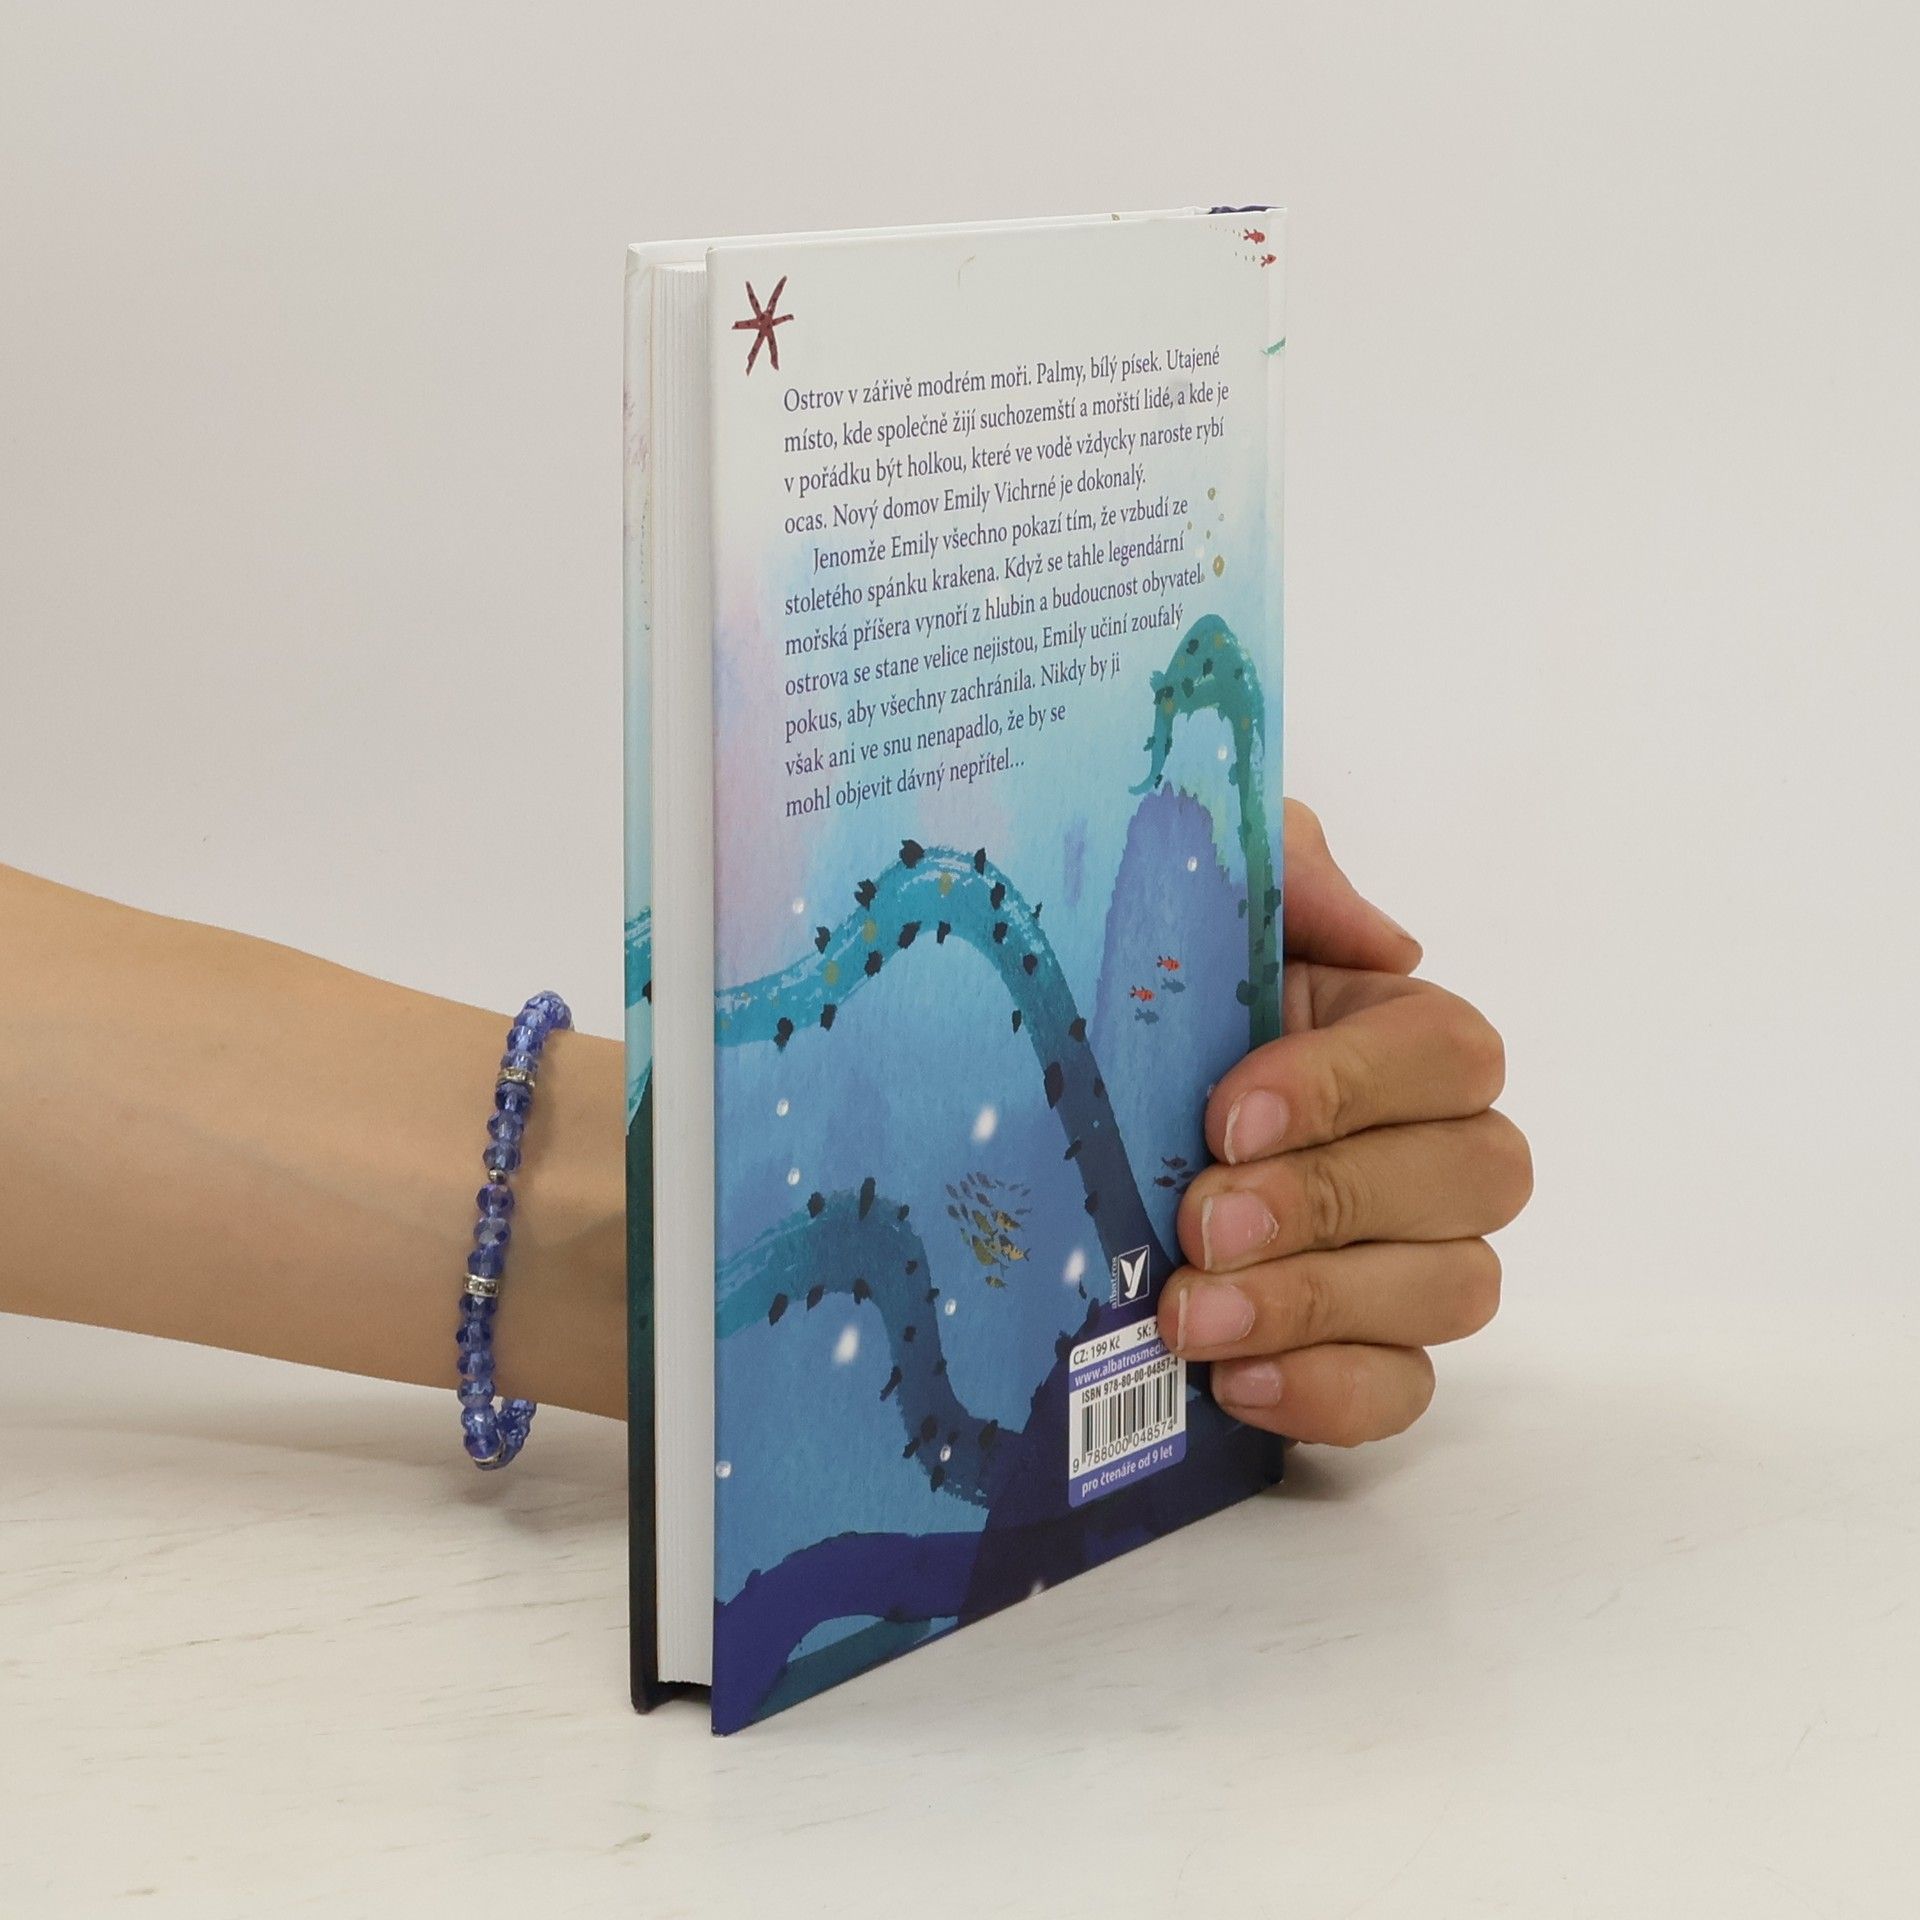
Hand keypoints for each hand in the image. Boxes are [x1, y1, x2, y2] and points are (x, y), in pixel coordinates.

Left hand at [1158, 802, 1531, 1445]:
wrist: (1037, 1113)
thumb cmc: (1129, 1006)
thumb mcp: (1186, 902)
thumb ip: (1282, 873)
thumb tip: (1388, 942)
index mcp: (1386, 1030)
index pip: (1448, 1055)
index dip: (1352, 1088)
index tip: (1226, 1116)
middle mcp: (1423, 1141)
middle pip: (1478, 1176)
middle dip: (1331, 1202)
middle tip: (1201, 1222)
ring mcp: (1406, 1255)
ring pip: (1455, 1288)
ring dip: (1318, 1305)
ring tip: (1190, 1315)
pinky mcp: (1363, 1350)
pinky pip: (1404, 1390)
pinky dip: (1328, 1392)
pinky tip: (1232, 1382)